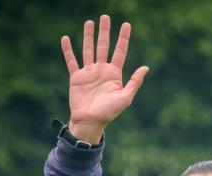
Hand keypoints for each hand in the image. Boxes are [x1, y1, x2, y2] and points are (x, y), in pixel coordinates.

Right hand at [61, 15, 148, 143]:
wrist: (90, 122)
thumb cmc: (109, 112)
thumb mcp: (125, 97)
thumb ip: (134, 82)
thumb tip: (146, 67)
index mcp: (114, 74)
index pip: (120, 51)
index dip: (123, 38)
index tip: (126, 25)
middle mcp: (101, 70)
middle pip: (103, 46)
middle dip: (105, 32)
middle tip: (105, 17)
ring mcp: (89, 73)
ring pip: (88, 50)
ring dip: (88, 36)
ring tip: (89, 22)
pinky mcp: (76, 77)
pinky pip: (71, 61)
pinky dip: (68, 50)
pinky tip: (66, 39)